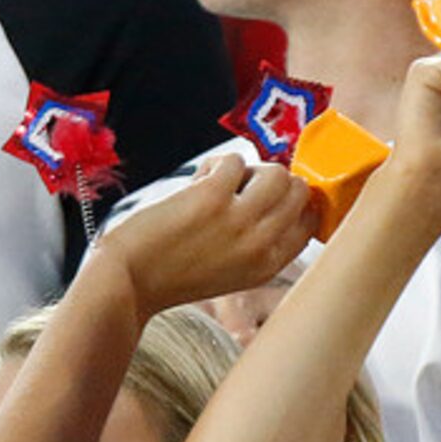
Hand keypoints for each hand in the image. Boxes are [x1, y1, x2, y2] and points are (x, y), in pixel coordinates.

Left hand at [101, 154, 317, 315]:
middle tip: (249, 187)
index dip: (298, 203)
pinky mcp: (212, 198)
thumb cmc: (175, 275)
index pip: (310, 224)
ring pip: (276, 172)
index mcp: (268, 265)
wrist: (130, 280)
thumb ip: (260, 245)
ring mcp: (239, 220)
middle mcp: (261, 244)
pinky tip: (201, 180)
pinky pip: (235, 161)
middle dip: (277, 182)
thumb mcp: (233, 272)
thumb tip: (279, 196)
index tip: (279, 196)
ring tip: (227, 182)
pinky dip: (219, 164)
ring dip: (252, 169)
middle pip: (299, 193)